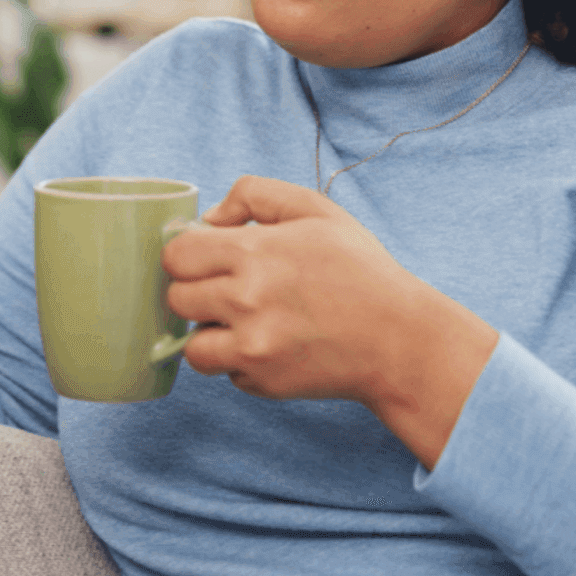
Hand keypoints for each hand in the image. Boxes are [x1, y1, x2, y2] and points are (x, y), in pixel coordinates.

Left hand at [161, 176, 497, 466]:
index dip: (190, 254)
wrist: (398, 339)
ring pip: (191, 344)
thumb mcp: (316, 209)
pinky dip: (241, 362)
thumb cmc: (360, 271)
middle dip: (198, 292)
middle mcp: (245, 300)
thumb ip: (255, 195)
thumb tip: (208, 219)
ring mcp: (251, 346)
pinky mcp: (261, 380)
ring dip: (211, 333)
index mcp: (253, 252)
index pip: (177, 254)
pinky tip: (275, 345)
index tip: (209, 259)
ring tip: (247, 322)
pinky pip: (224, 372)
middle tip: (232, 290)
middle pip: (177, 298)